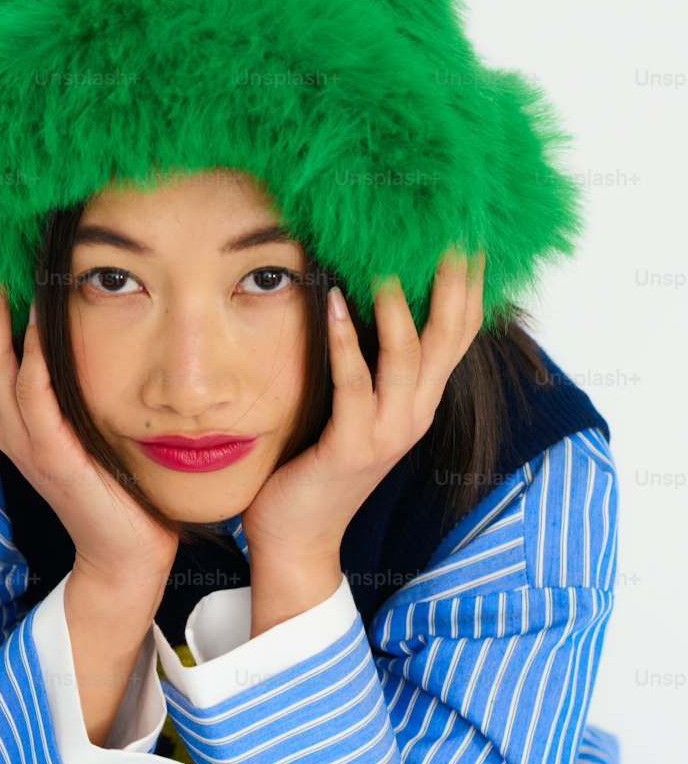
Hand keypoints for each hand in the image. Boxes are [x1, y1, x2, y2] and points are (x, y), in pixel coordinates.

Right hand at [0, 273, 179, 595]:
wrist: (128, 553)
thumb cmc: (117, 488)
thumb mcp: (89, 426)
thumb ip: (77, 387)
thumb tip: (86, 331)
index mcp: (17, 420)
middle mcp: (12, 428)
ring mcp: (29, 445)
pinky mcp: (55, 459)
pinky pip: (36, 397)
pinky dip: (33, 356)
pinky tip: (38, 317)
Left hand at [239, 245, 485, 562]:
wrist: (296, 539)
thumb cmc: (314, 466)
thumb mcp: (352, 409)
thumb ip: (365, 364)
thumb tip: (357, 295)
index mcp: (418, 401)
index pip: (457, 333)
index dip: (467, 281)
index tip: (465, 228)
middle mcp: (413, 415)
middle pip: (449, 336)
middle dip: (452, 280)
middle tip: (448, 225)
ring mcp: (387, 433)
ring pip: (408, 357)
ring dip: (399, 305)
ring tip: (386, 257)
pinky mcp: (351, 448)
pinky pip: (354, 384)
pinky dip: (346, 340)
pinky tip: (335, 302)